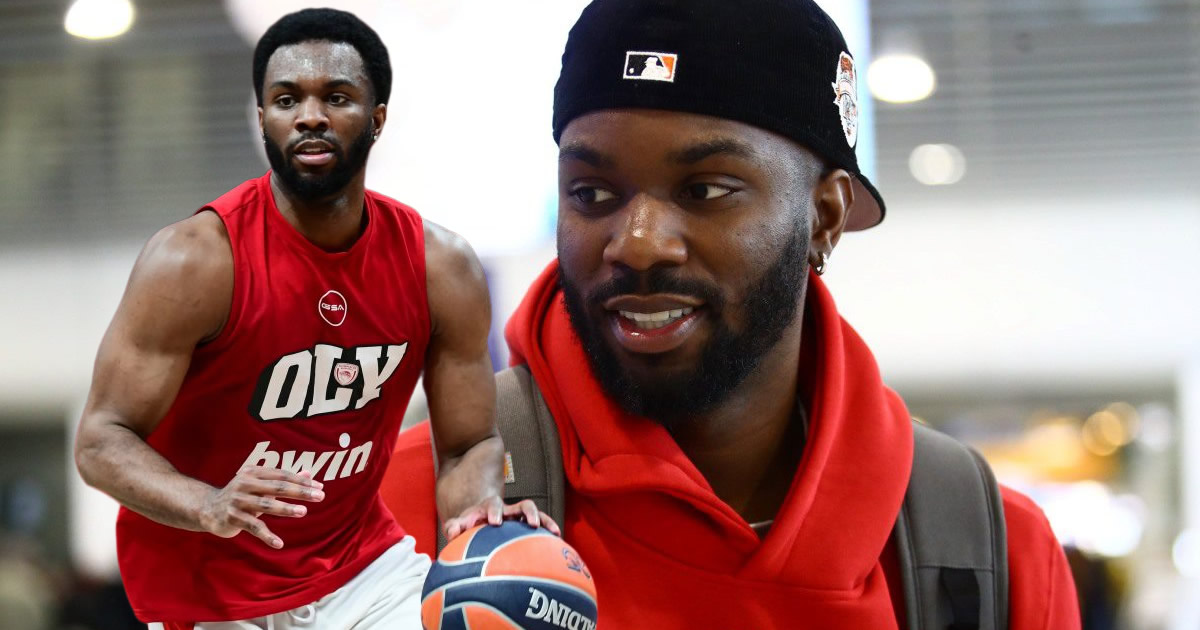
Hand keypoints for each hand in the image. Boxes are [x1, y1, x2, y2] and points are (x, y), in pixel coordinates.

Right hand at [197, 466, 324, 548]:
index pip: (282, 475)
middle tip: (320, 496)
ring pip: (266, 505)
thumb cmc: (241, 495)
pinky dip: (267, 536)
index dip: (301, 481)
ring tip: (303, 512)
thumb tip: (310, 475)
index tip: (319, 487)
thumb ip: (284, 480)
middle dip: (300, 492)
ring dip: (286, 509)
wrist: (207, 509)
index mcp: (254, 472)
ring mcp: (238, 501)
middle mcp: (245, 484)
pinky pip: (253, 527)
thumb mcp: (261, 485)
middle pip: (278, 487)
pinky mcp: (232, 518)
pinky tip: (279, 543)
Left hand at [443, 497, 561, 539]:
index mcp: (487, 508)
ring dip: (535, 516)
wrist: (482, 520)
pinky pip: (541, 520)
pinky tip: (557, 534)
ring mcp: (517, 514)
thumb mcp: (459, 525)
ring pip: (529, 508)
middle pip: (513, 505)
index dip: (491, 512)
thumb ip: (454, 527)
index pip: (490, 506)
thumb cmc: (471, 526)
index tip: (492, 522)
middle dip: (516, 512)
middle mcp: (504, 509)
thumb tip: (452, 532)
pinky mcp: (527, 521)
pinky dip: (549, 524)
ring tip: (542, 527)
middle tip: (518, 522)